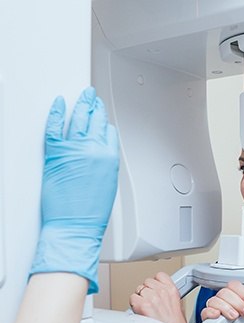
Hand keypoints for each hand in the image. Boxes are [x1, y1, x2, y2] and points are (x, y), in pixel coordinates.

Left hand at [29, 87, 118, 293]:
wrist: (75, 226)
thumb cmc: (91, 212)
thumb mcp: (108, 184)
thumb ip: (104, 164)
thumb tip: (98, 154)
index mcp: (109, 157)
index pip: (109, 132)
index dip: (104, 123)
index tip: (102, 117)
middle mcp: (93, 150)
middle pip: (95, 120)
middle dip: (94, 106)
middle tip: (92, 97)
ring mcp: (74, 149)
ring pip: (78, 118)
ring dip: (81, 104)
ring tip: (82, 96)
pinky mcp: (55, 153)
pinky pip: (54, 126)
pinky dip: (56, 113)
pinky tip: (58, 104)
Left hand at [130, 272, 189, 322]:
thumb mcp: (176, 303)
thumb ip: (166, 293)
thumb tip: (156, 290)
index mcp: (172, 289)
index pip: (159, 275)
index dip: (155, 283)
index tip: (155, 289)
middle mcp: (162, 291)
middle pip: (147, 282)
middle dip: (147, 291)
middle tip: (150, 302)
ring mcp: (152, 297)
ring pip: (139, 289)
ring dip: (140, 298)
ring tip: (146, 308)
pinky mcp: (143, 305)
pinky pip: (132, 298)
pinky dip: (134, 304)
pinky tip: (140, 311)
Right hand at [202, 280, 243, 322]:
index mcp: (233, 295)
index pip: (235, 285)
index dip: (243, 292)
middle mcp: (222, 299)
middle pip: (225, 292)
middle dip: (237, 302)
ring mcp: (213, 306)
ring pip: (215, 300)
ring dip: (227, 308)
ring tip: (234, 316)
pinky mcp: (206, 316)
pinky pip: (205, 311)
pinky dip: (211, 312)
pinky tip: (218, 315)